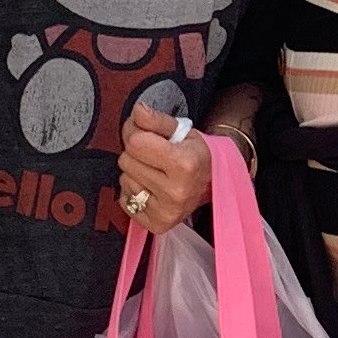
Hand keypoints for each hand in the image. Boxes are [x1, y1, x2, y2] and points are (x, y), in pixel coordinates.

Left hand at [116, 107, 214, 231]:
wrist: (213, 184)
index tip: (148, 135)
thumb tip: (137, 111)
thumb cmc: (194, 154)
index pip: (135, 142)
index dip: (137, 133)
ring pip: (124, 179)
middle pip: (126, 160)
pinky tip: (151, 188)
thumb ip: (156, 119)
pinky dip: (133, 192)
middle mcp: (176, 192)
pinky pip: (124, 200)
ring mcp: (166, 212)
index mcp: (184, 164)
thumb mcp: (181, 130)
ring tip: (154, 172)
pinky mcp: (157, 225)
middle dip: (136, 153)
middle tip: (153, 155)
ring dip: (134, 172)